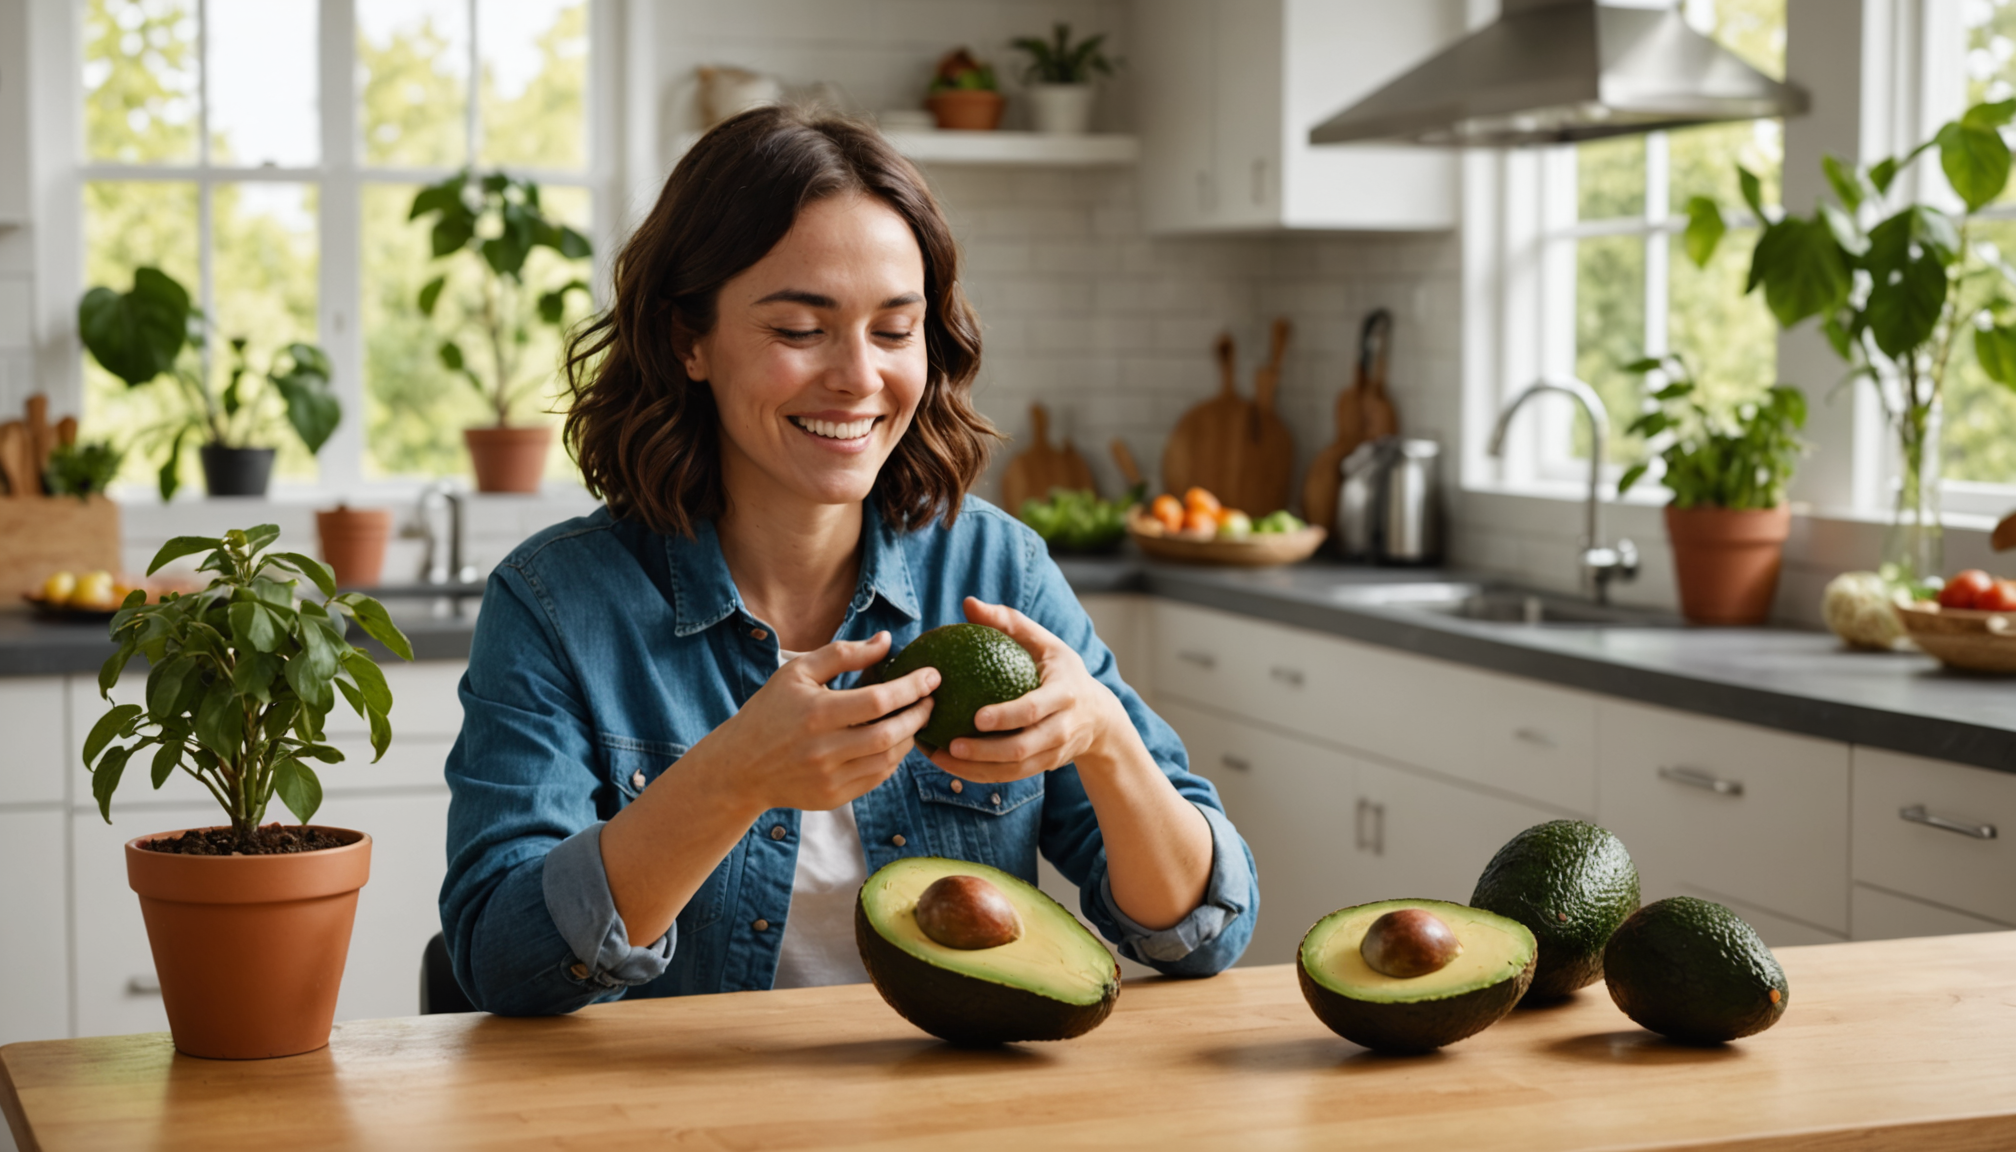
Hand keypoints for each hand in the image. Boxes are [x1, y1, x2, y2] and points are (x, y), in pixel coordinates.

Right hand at [702, 631, 937, 812]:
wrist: (740, 767)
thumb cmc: (770, 711)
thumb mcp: (798, 672)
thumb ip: (843, 654)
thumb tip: (886, 641)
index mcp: (816, 713)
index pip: (879, 700)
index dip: (912, 687)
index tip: (933, 675)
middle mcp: (824, 749)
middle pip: (890, 734)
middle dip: (919, 714)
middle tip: (931, 699)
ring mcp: (829, 778)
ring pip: (888, 760)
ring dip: (910, 737)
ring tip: (916, 718)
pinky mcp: (832, 798)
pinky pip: (876, 778)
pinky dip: (892, 759)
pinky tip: (894, 741)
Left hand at [928, 597, 1131, 783]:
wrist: (1099, 718)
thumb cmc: (1061, 671)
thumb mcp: (1045, 642)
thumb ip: (1009, 622)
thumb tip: (969, 604)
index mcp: (1065, 694)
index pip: (1035, 710)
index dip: (1008, 716)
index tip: (977, 716)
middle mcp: (1062, 727)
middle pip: (1023, 747)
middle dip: (985, 751)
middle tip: (950, 744)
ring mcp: (1054, 752)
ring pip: (1014, 769)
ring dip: (975, 768)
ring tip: (940, 757)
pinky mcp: (1043, 767)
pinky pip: (1009, 776)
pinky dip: (978, 774)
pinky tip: (949, 764)